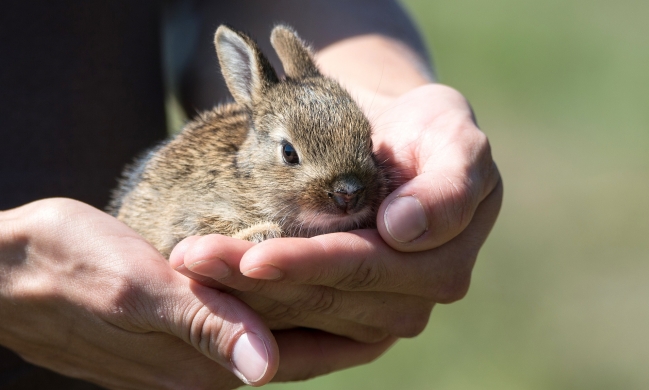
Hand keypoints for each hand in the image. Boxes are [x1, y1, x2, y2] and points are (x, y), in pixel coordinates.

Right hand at [0, 199, 392, 387]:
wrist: (6, 272)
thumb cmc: (65, 268)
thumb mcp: (135, 290)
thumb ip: (203, 326)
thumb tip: (264, 368)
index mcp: (201, 362)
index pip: (300, 355)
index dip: (351, 333)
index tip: (400, 311)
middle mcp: (202, 369)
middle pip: (294, 349)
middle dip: (345, 324)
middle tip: (398, 295)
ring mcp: (186, 353)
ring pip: (272, 337)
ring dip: (314, 313)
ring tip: (361, 286)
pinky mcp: (172, 335)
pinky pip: (243, 324)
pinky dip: (277, 306)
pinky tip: (292, 285)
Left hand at [171, 83, 501, 342]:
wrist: (405, 148)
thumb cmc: (430, 136)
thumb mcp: (457, 141)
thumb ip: (448, 186)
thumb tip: (402, 229)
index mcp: (446, 260)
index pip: (365, 265)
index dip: (309, 264)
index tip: (252, 258)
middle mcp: (418, 300)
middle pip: (327, 297)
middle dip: (256, 281)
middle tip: (192, 259)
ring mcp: (386, 316)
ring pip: (305, 315)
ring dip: (243, 298)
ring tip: (189, 268)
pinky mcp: (357, 323)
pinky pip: (302, 330)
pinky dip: (255, 317)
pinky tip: (211, 300)